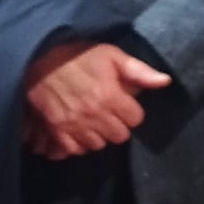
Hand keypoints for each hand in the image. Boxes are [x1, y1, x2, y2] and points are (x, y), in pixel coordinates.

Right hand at [22, 41, 170, 156]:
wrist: (38, 58)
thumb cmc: (77, 54)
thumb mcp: (111, 55)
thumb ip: (139, 71)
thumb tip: (165, 82)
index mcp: (110, 95)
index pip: (136, 119)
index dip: (131, 111)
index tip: (123, 103)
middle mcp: (93, 114)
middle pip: (119, 136)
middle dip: (117, 124)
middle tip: (109, 112)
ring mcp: (74, 125)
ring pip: (98, 145)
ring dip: (98, 134)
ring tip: (93, 119)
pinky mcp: (56, 131)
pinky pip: (75, 149)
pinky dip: (78, 142)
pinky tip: (78, 129)